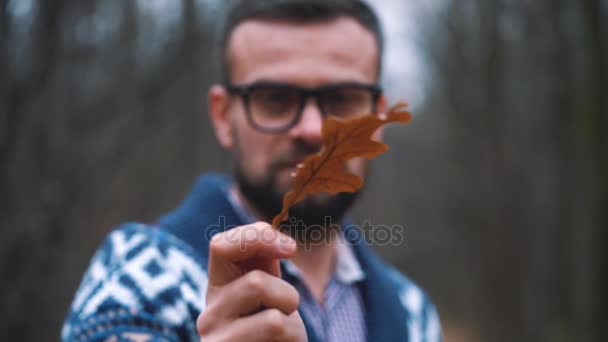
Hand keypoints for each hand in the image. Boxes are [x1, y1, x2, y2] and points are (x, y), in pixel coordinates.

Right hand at [197, 222, 306, 340]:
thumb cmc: (272, 334)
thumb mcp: (269, 294)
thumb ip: (265, 264)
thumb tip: (279, 241)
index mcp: (218, 289)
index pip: (220, 246)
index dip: (258, 237)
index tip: (290, 249)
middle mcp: (209, 316)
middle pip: (257, 283)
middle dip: (287, 296)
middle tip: (284, 315)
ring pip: (274, 320)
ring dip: (294, 326)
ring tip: (281, 339)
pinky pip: (280, 337)